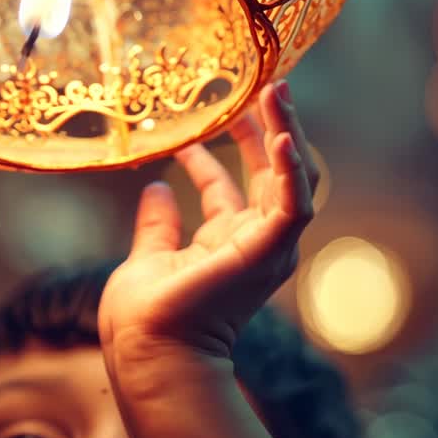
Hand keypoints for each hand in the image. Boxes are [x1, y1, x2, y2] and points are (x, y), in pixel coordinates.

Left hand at [99, 80, 319, 359]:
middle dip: (268, 129)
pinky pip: (294, 205)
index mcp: (225, 246)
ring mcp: (266, 249)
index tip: (213, 115)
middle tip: (262, 86)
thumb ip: (157, 224)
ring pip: (291, 179)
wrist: (148, 351)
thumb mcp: (148, 257)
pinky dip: (291, 170)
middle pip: (271, 175)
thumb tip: (157, 187)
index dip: (225, 150)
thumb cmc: (144, 319)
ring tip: (275, 91)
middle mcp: (253, 245)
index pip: (233, 187)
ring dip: (286, 133)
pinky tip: (279, 135)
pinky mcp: (268, 252)